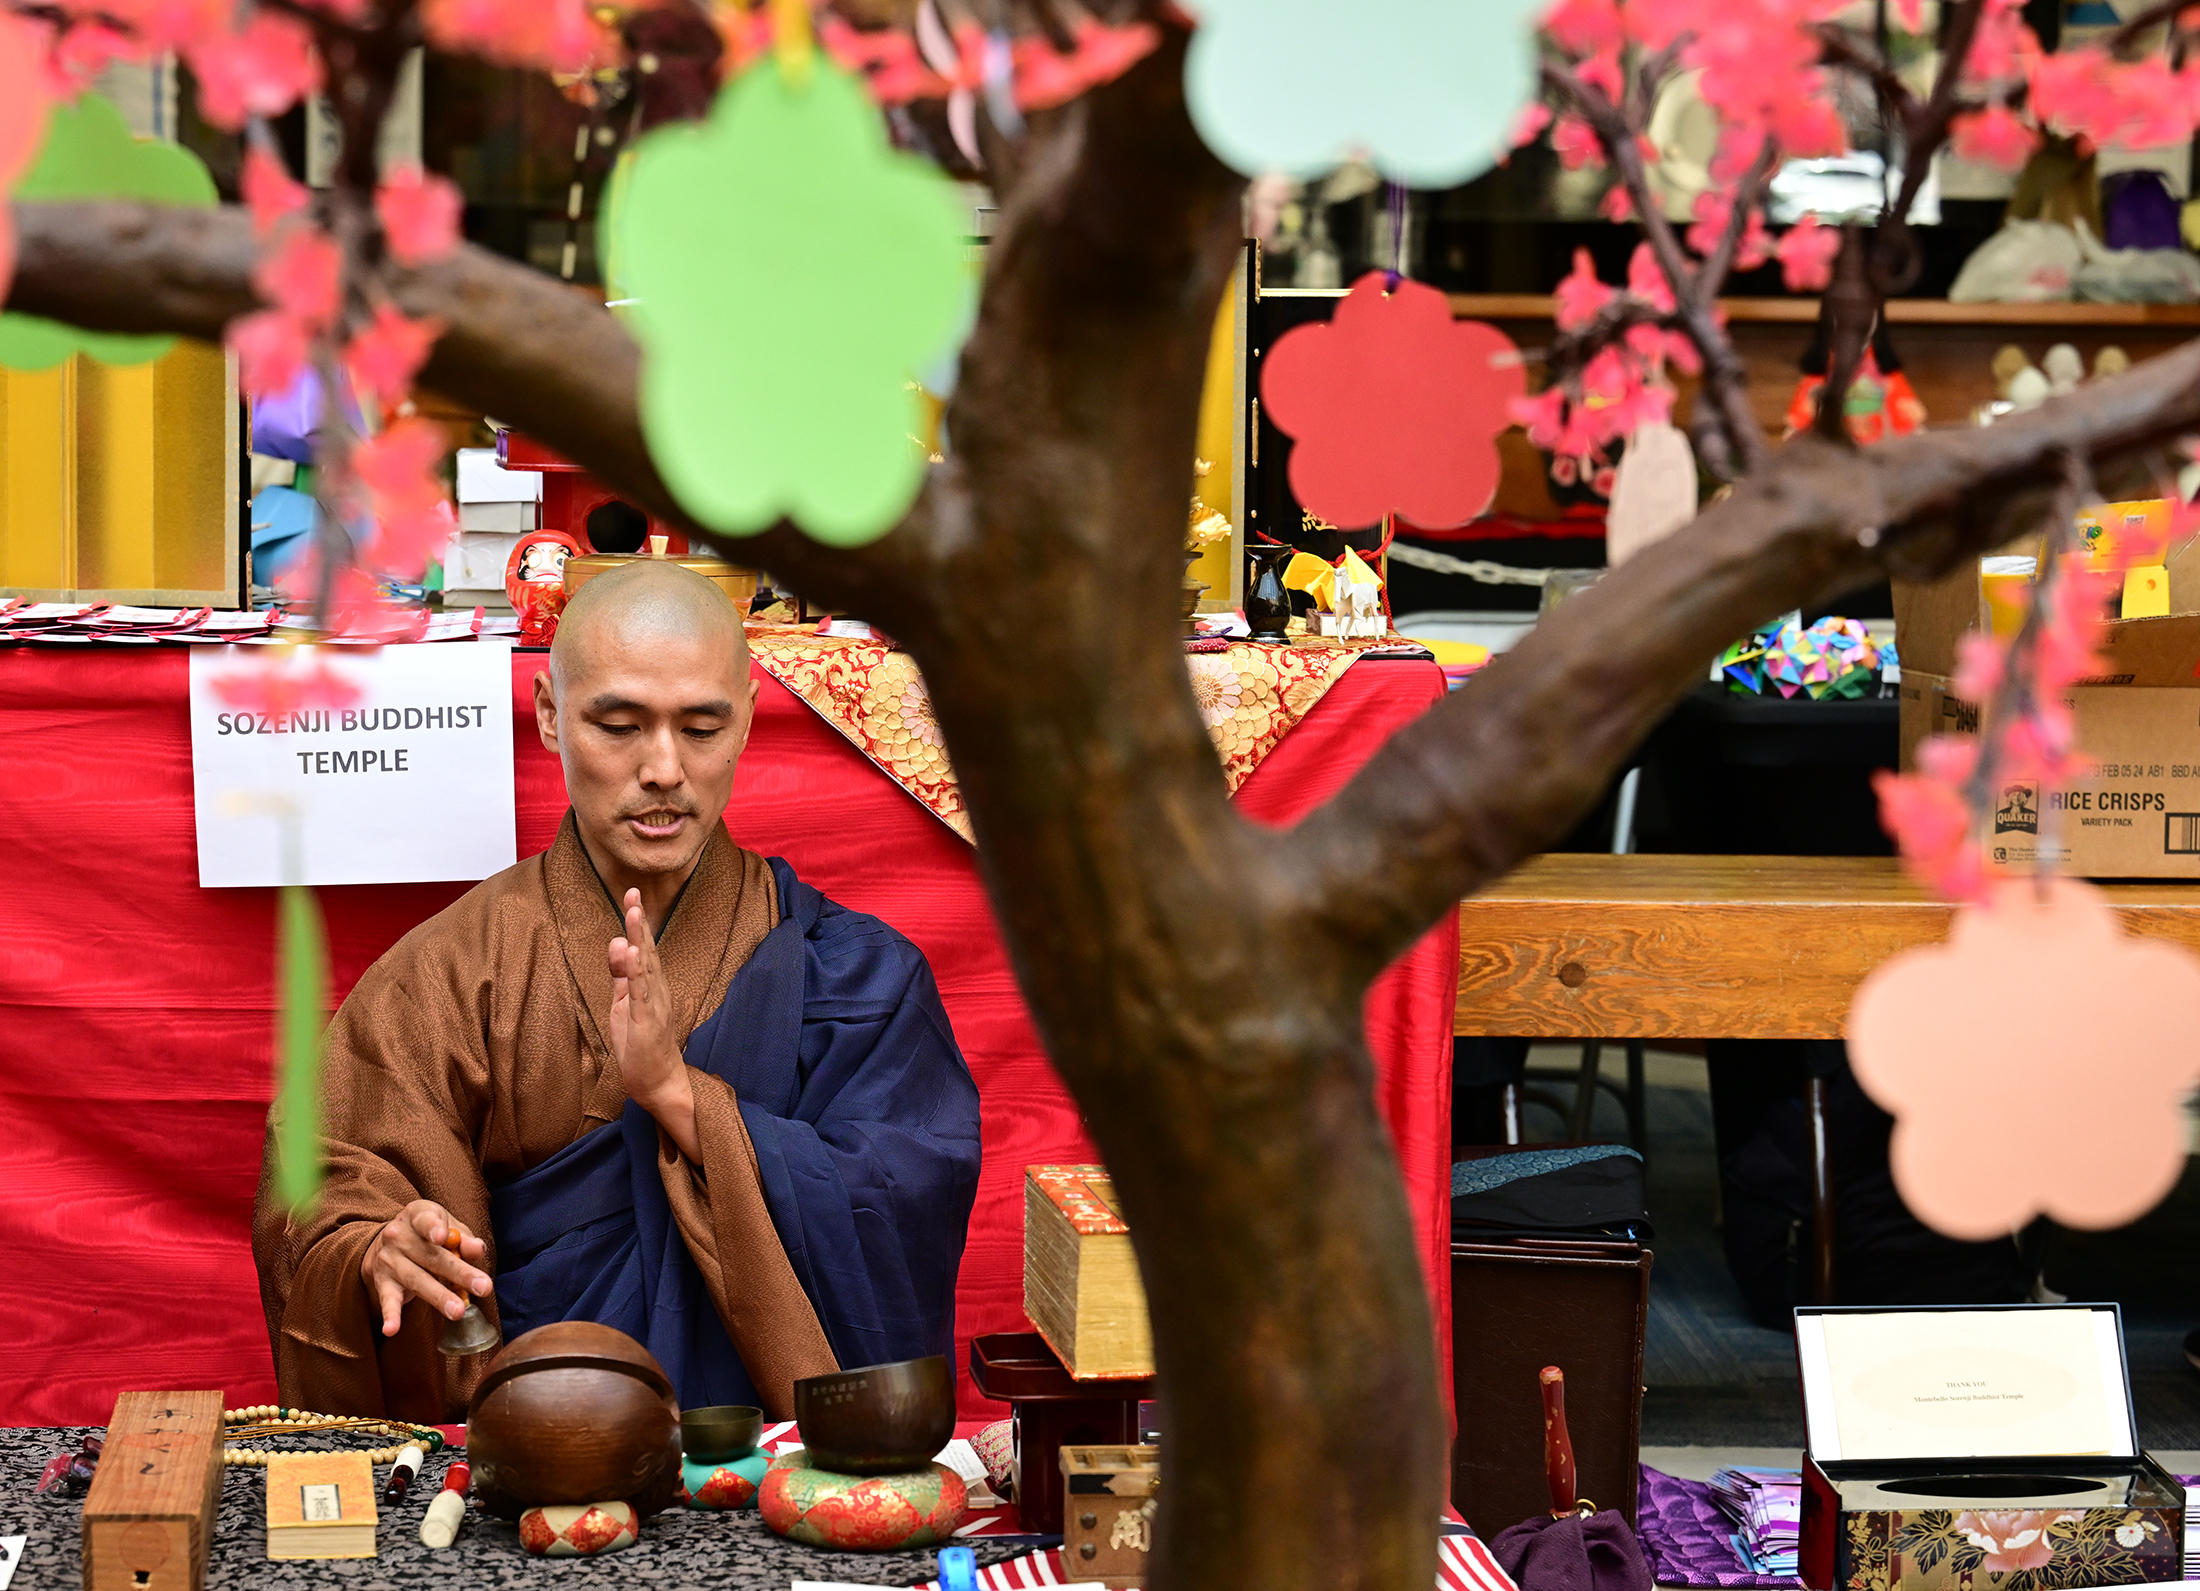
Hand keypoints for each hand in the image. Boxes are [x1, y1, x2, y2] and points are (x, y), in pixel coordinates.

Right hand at [359, 1201, 490, 1338]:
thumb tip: (478, 1250)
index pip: (425, 1220)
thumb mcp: (445, 1226)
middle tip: (483, 1287)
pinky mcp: (382, 1283)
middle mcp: (398, 1236)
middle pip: (431, 1256)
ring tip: (458, 1311)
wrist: (384, 1243)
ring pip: (416, 1279)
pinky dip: (390, 1315)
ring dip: (439, 1297)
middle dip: (459, 1273)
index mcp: (417, 1216)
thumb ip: (464, 1237)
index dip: (434, 1228)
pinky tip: (392, 1329)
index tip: (443, 1237)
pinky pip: (387, 1300)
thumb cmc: (425, 1234)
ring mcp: (389, 1260)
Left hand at [610, 889, 699, 1157]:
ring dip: (640, 939)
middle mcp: (657, 989)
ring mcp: (654, 1005)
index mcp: (651, 984)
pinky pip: (642, 994)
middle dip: (639, 922)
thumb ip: (621, 973)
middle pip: (647, 950)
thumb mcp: (624, 1002)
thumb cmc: (641, 1043)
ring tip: (634, 914)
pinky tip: (634, 955)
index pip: (643, 947)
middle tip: (633, 893)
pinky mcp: (647, 1022)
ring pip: (646, 967)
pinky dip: (638, 973)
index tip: (631, 894)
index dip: (637, 922)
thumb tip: (617, 941)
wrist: (658, 1081)